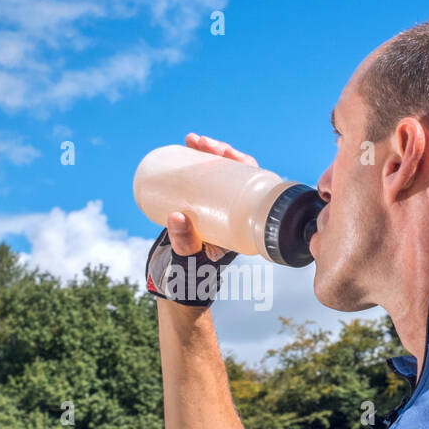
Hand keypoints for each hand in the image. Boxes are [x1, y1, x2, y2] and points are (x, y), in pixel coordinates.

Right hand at [143, 133, 256, 306]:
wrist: (181, 287)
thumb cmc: (191, 278)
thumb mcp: (188, 260)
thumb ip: (183, 243)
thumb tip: (176, 216)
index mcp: (243, 226)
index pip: (252, 186)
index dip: (240, 163)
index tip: (222, 150)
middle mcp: (234, 216)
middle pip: (235, 174)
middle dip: (220, 152)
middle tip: (198, 141)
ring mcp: (218, 210)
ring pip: (219, 175)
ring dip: (207, 154)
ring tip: (191, 140)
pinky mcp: (202, 209)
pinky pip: (205, 182)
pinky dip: (197, 164)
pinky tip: (188, 149)